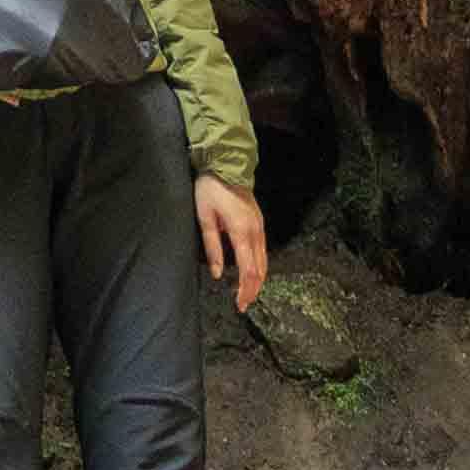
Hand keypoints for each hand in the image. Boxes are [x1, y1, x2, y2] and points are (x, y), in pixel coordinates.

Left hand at [197, 178, 267, 310]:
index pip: (248, 269)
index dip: (245, 289)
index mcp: (241, 230)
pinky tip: (253, 273)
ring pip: (264, 261)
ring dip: (258, 280)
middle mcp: (255, 230)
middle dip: (252, 289)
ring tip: (248, 294)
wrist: (226, 164)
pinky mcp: (259, 222)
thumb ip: (212, 246)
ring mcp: (260, 226)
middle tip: (243, 305)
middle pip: (260, 269)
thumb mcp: (205, 217)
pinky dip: (260, 266)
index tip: (239, 303)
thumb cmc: (210, 189)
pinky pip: (263, 250)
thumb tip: (218, 274)